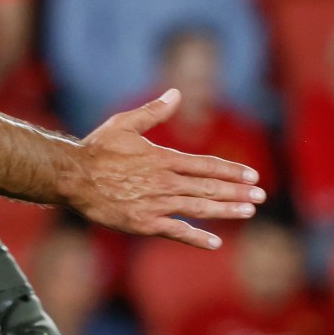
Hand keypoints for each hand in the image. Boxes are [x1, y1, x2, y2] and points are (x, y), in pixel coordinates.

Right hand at [69, 89, 263, 248]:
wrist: (72, 177)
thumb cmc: (97, 149)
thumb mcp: (125, 124)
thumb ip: (154, 111)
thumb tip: (176, 93)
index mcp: (163, 158)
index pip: (206, 165)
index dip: (231, 170)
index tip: (252, 175)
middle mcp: (164, 182)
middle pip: (209, 188)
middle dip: (238, 191)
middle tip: (261, 196)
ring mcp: (155, 204)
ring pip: (199, 208)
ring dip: (227, 210)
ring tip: (248, 211)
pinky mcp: (144, 223)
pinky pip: (176, 232)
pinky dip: (197, 238)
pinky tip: (215, 242)